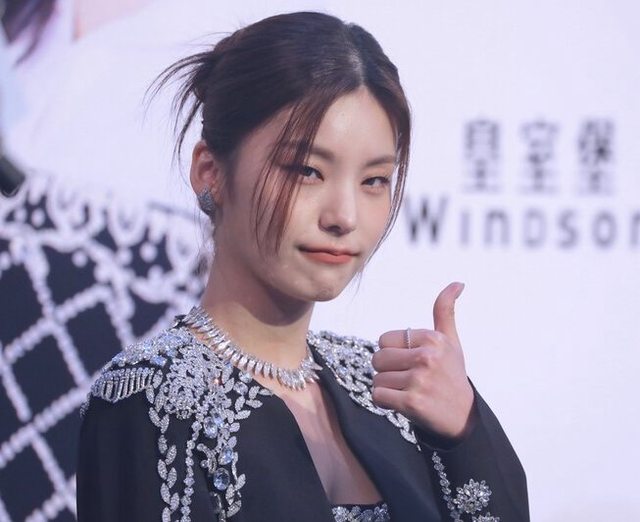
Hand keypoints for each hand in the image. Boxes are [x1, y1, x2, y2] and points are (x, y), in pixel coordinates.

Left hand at [371, 282, 474, 439]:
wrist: (463, 417)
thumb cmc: (452, 375)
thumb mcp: (451, 341)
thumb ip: (445, 311)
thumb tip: (457, 283)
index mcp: (433, 339)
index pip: (384, 340)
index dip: (393, 353)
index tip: (411, 363)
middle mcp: (427, 357)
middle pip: (378, 358)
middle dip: (387, 371)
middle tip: (408, 380)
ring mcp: (419, 380)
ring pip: (377, 379)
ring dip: (387, 389)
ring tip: (409, 391)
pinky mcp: (412, 403)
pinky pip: (378, 396)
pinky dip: (385, 402)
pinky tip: (403, 404)